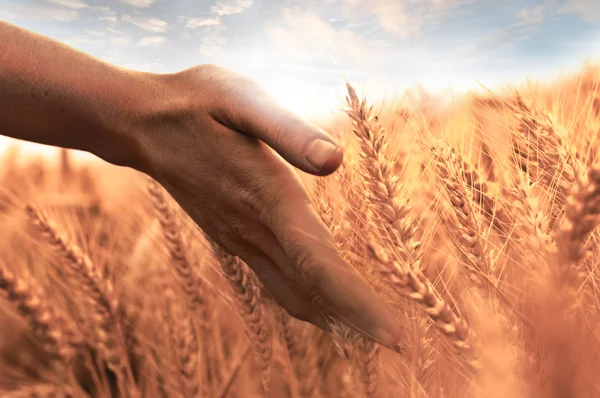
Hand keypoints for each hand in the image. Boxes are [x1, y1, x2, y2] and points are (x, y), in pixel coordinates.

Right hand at [133, 64, 401, 348]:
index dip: (356, 302)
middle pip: (312, 288)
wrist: (141, 124)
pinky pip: (276, 280)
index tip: (393, 335)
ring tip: (371, 331)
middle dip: (357, 319)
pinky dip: (307, 299)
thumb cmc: (196, 103)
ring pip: (292, 291)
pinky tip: (322, 304)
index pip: (318, 264)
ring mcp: (239, 236)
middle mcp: (253, 228)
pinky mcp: (232, 234)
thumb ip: (288, 130)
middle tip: (400, 344)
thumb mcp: (240, 99)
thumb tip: (335, 161)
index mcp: (265, 196)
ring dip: (334, 315)